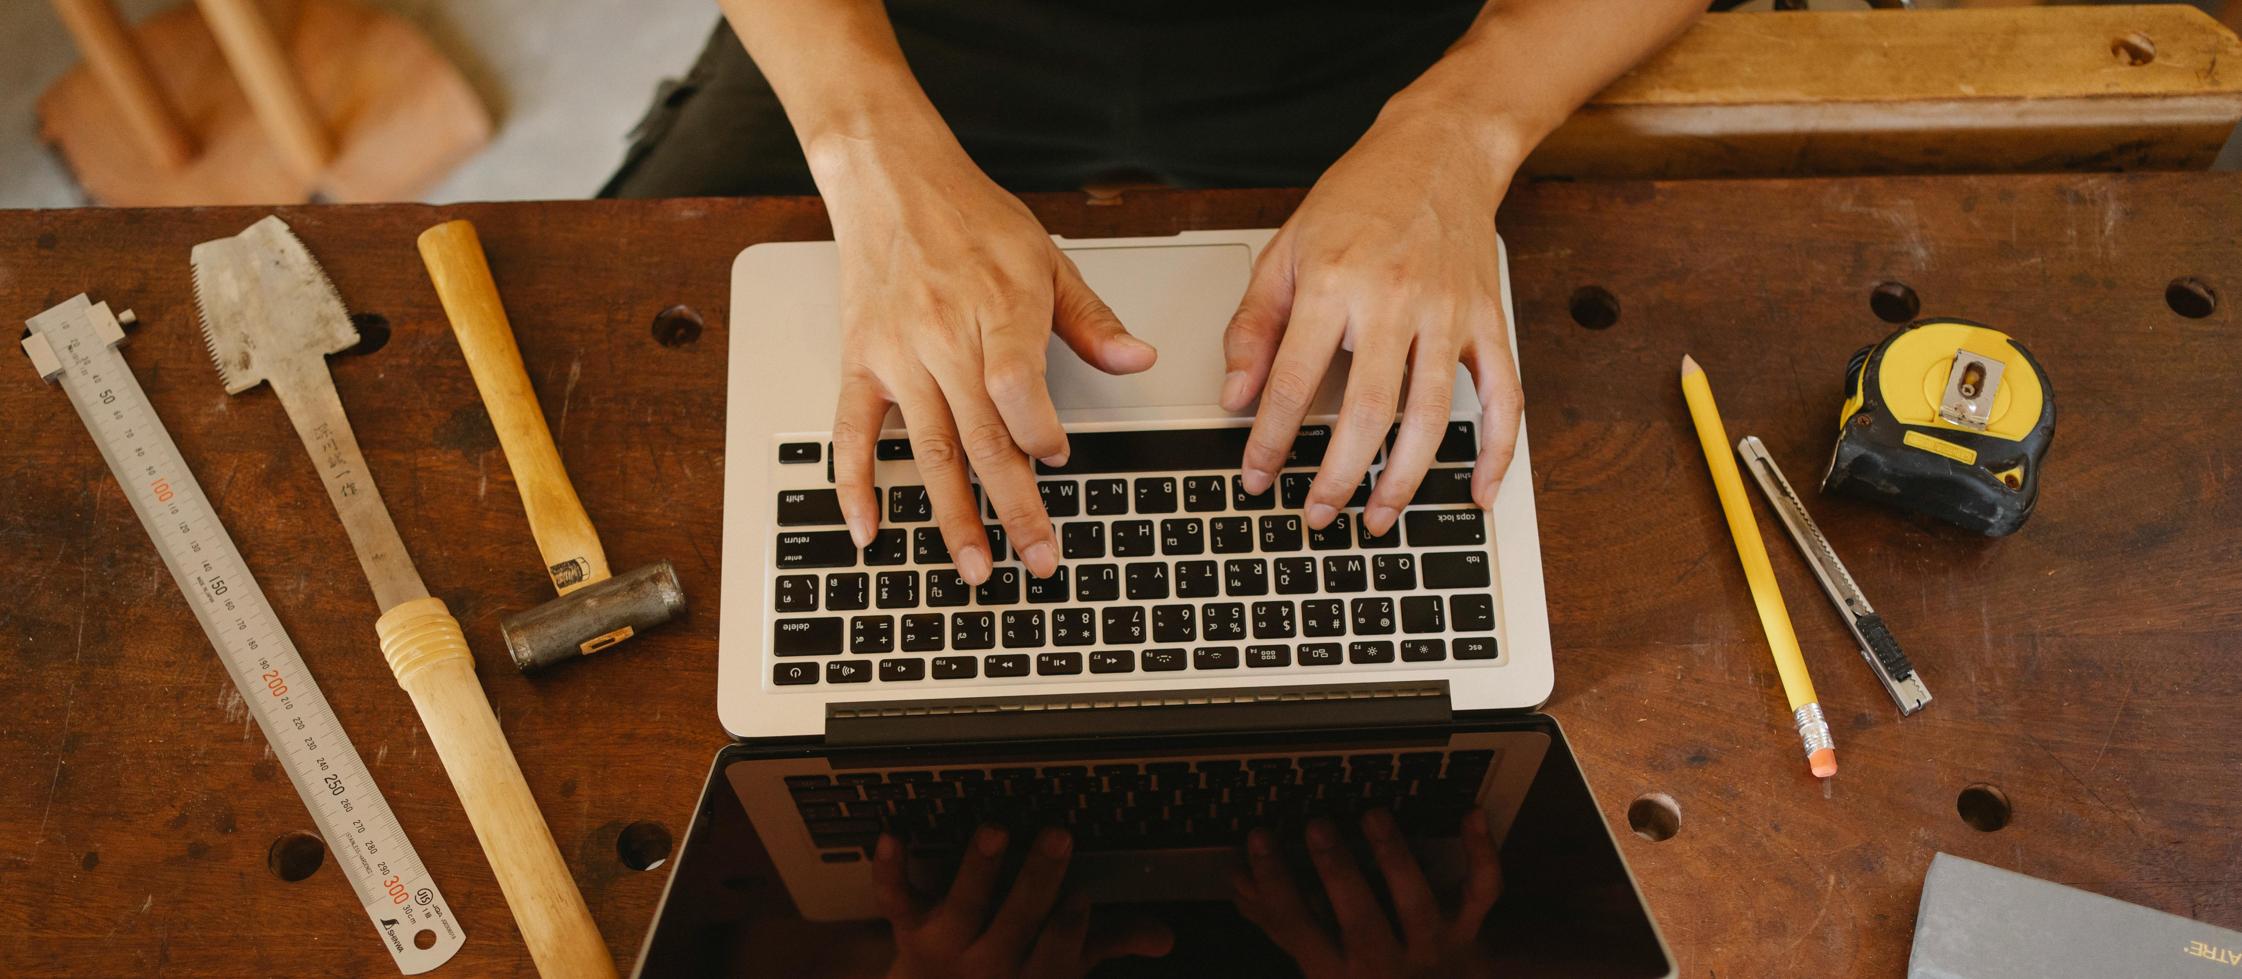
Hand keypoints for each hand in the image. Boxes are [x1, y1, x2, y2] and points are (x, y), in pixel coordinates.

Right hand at [823, 141, 1156, 583]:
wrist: (889, 179)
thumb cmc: (970, 216)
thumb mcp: (1046, 258)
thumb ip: (1091, 320)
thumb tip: (1140, 360)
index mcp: (998, 308)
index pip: (1016, 388)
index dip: (1039, 433)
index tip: (1060, 459)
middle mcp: (943, 337)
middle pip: (981, 436)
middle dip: (1013, 506)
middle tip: (1037, 559)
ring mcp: (897, 356)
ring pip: (929, 450)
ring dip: (952, 515)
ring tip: (977, 566)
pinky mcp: (861, 363)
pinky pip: (852, 435)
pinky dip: (857, 487)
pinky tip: (870, 531)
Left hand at [876, 826, 1172, 978]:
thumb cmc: (1009, 976)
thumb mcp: (1060, 968)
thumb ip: (1110, 943)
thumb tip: (1165, 937)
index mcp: (1033, 975)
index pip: (1057, 955)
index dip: (1068, 928)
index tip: (1082, 896)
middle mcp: (989, 964)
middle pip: (1015, 924)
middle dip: (1036, 882)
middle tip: (1058, 836)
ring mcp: (947, 946)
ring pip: (963, 908)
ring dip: (978, 869)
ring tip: (994, 830)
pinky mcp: (909, 929)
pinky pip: (896, 900)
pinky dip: (891, 871)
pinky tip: (892, 839)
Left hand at [1221, 108, 1522, 535]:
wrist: (1439, 150)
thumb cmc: (1358, 200)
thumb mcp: (1286, 251)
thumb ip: (1254, 327)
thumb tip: (1235, 399)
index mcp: (1334, 283)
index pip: (1292, 381)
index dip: (1270, 440)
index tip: (1256, 477)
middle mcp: (1394, 300)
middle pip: (1366, 411)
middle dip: (1338, 476)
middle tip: (1316, 515)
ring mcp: (1449, 314)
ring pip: (1431, 416)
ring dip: (1404, 478)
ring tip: (1377, 518)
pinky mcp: (1488, 321)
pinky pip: (1502, 397)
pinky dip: (1495, 452)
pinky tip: (1478, 493)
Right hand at [1230, 809, 1501, 978]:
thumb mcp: (1317, 960)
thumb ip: (1277, 919)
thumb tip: (1237, 876)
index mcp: (1335, 972)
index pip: (1296, 928)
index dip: (1274, 883)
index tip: (1258, 837)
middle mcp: (1382, 965)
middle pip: (1361, 922)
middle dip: (1340, 873)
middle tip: (1318, 825)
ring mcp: (1429, 948)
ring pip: (1418, 907)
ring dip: (1397, 860)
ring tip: (1373, 815)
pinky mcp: (1468, 931)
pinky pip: (1481, 893)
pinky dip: (1481, 854)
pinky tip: (1470, 814)